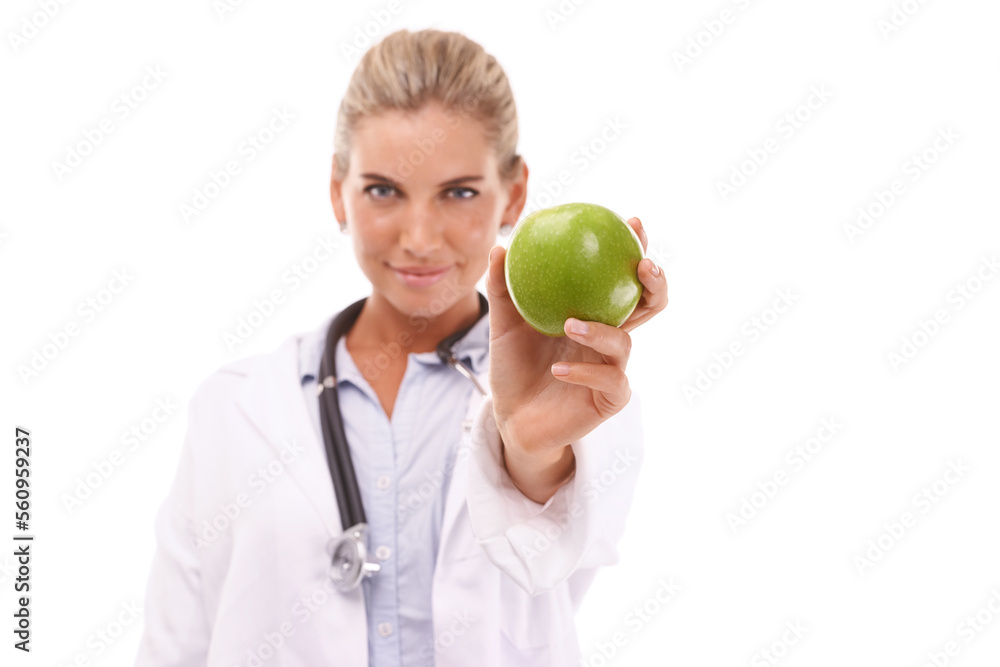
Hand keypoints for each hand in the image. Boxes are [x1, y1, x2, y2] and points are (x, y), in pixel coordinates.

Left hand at [485, 216, 667, 501]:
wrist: (511, 419)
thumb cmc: (514, 368)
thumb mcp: (505, 326)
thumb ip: (506, 289)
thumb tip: (501, 247)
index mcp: (594, 314)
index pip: (621, 278)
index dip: (635, 250)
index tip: (633, 222)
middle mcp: (610, 338)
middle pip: (649, 306)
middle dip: (655, 283)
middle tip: (642, 265)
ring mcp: (613, 369)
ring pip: (624, 344)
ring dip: (600, 331)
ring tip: (570, 324)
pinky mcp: (609, 400)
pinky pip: (607, 381)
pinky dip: (583, 372)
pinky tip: (559, 369)